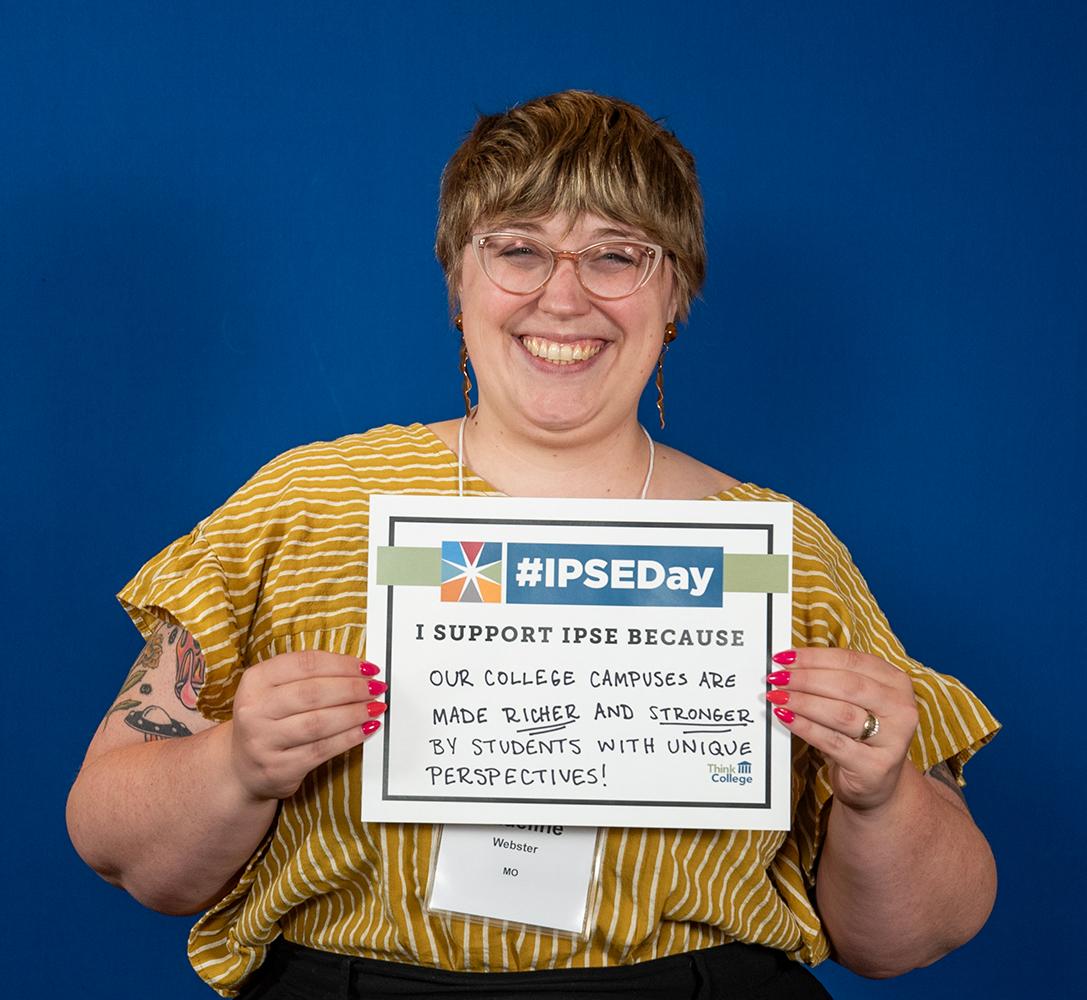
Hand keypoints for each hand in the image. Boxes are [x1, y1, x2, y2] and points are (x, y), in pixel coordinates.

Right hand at [229, 652, 386, 801]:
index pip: (306, 664)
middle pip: (314, 693)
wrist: (242, 767)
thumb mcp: (275, 690)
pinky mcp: (278, 768)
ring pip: (319, 722)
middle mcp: (254, 710)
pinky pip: (321, 750)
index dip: (342, 664)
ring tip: (376, 707)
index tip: (368, 667)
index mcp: (255, 680)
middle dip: (353, 688)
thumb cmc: (269, 720)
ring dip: (354, 713)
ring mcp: (263, 741)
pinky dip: (349, 738)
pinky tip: (366, 729)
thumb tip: (359, 670)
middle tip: (377, 688)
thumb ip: (310, 676)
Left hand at [766, 648, 917, 810]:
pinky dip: (806, 727)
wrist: (877, 782)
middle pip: (847, 685)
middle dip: (806, 679)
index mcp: (896, 682)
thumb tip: (791, 663)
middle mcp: (901, 708)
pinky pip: (833, 742)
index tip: (786, 657)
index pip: (852, 660)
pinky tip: (787, 718)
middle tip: (778, 677)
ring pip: (840, 713)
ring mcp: (892, 739)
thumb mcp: (855, 701)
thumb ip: (831, 679)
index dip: (815, 657)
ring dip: (803, 702)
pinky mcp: (875, 766)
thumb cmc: (860, 734)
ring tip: (778, 696)